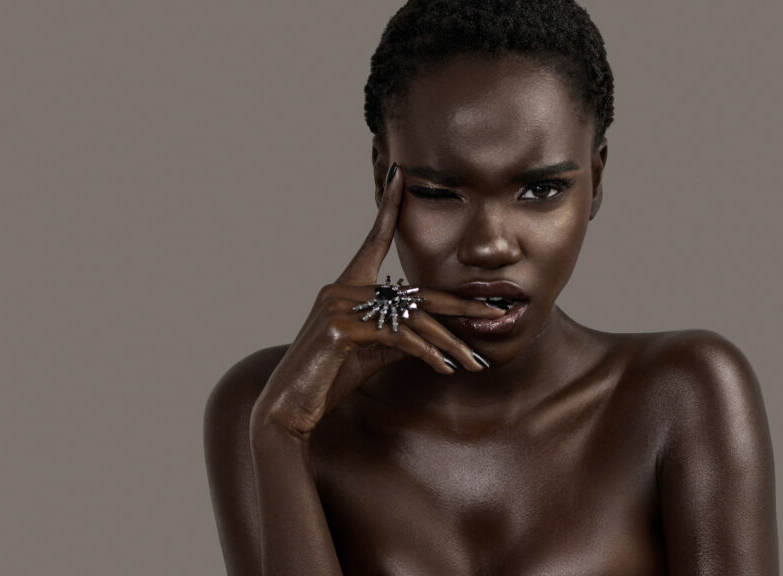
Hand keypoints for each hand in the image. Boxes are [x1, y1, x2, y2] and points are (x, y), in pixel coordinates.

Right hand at [249, 164, 505, 439]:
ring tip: (474, 361)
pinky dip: (426, 352)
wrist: (288, 408)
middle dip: (459, 305)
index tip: (400, 177)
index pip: (373, 240)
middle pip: (414, 292)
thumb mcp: (374, 351)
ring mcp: (338, 306)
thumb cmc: (330, 377)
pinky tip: (445, 368)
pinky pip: (399, 337)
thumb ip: (402, 333)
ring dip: (449, 343)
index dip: (388, 209)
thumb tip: (436, 332)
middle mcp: (341, 288)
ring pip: (412, 318)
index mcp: (347, 286)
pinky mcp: (341, 329)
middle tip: (494, 312)